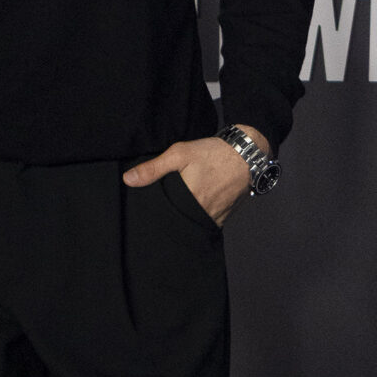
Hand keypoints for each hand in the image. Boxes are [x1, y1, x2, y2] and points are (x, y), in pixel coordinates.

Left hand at [121, 128, 262, 226]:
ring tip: (183, 205)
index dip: (158, 214)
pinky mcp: (226, 216)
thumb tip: (128, 179)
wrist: (248, 153)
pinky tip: (198, 205)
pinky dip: (201, 216)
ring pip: (195, 224)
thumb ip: (153, 168)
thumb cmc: (214, 153)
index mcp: (190, 200)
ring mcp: (217, 217)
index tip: (154, 208)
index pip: (166, 216)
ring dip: (187, 218)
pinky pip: (209, 222)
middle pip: (180, 221)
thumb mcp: (180, 153)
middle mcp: (204, 213)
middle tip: (169, 204)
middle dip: (173, 216)